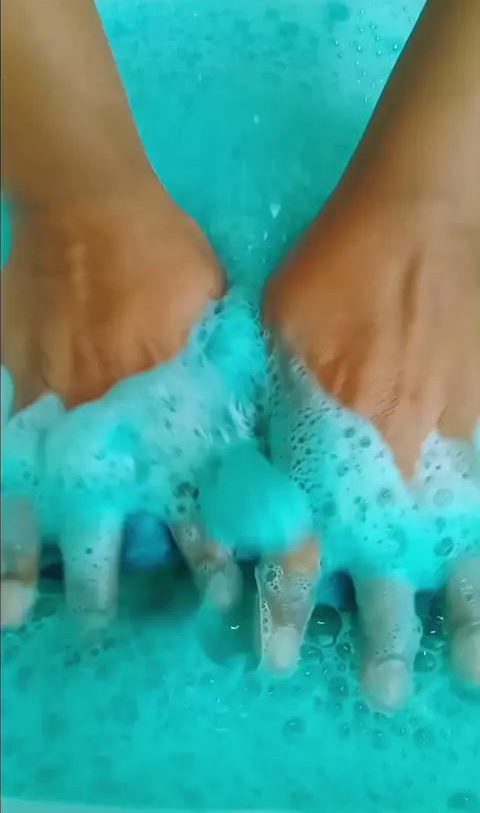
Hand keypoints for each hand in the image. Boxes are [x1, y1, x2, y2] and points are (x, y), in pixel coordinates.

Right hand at [1, 176, 240, 629]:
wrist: (91, 211)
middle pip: (111, 531)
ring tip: (26, 613)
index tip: (214, 604)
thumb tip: (253, 436)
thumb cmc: (168, 261)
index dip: (212, 565)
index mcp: (174, 421)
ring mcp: (55, 419)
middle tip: (106, 622)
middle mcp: (112, 436)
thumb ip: (235, 385)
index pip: (199, 513)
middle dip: (110, 584)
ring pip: (40, 512)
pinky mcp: (12, 396)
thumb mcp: (224, 322)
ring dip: (32, 566)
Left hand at [263, 185, 479, 705]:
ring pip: (455, 552)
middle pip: (385, 570)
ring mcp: (446, 446)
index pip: (298, 549)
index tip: (280, 654)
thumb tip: (250, 472)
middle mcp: (386, 461)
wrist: (424, 216)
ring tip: (468, 671)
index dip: (284, 608)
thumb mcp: (273, 338)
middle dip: (382, 635)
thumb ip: (266, 413)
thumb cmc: (337, 267)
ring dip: (461, 617)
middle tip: (383, 691)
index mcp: (323, 443)